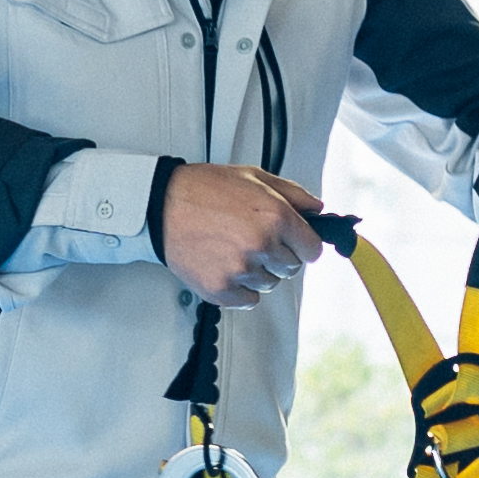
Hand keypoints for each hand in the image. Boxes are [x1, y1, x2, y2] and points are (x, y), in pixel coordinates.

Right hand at [161, 165, 327, 308]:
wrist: (161, 205)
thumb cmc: (203, 190)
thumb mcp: (254, 177)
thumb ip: (293, 194)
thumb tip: (317, 209)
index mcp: (275, 216)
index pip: (313, 250)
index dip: (304, 245)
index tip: (296, 244)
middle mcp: (261, 245)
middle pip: (292, 269)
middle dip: (279, 256)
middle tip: (256, 240)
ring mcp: (241, 270)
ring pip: (270, 284)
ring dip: (258, 271)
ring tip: (235, 249)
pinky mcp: (221, 289)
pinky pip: (249, 300)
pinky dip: (241, 288)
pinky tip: (227, 265)